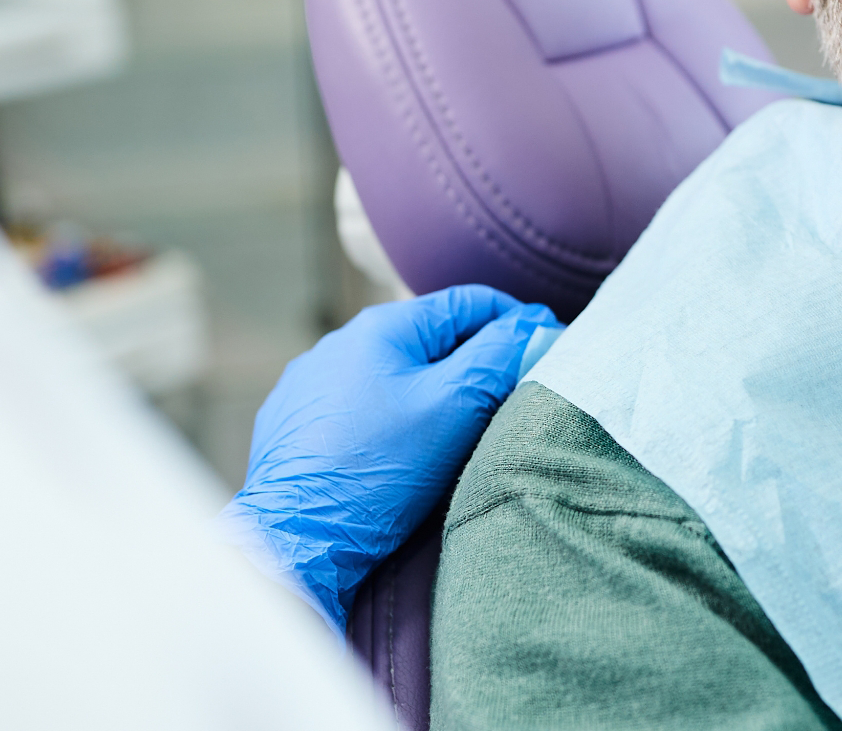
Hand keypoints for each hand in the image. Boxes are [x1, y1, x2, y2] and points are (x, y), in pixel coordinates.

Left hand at [224, 285, 559, 627]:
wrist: (297, 537)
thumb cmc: (377, 469)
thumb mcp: (453, 407)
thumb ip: (498, 357)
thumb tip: (534, 327)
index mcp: (382, 326)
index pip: (470, 303)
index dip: (517, 323)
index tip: (546, 350)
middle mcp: (339, 344)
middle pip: (432, 340)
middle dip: (474, 364)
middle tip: (509, 400)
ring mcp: (310, 385)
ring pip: (393, 376)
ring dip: (430, 395)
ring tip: (455, 435)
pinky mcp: (295, 425)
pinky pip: (358, 409)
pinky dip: (389, 422)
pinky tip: (399, 454)